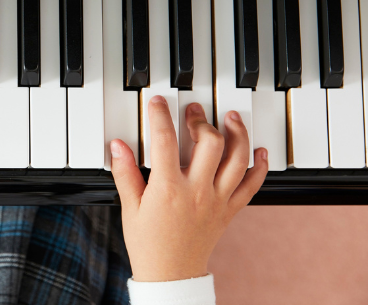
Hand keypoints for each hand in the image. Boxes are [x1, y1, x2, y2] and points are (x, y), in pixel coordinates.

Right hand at [111, 96, 267, 281]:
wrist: (171, 275)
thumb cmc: (149, 244)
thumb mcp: (130, 207)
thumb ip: (125, 173)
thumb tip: (118, 146)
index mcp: (168, 189)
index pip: (164, 141)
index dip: (160, 116)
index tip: (157, 103)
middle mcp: (197, 191)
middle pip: (210, 143)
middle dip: (201, 120)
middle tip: (193, 110)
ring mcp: (217, 200)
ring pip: (237, 158)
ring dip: (237, 133)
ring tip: (229, 118)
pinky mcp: (230, 210)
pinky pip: (252, 184)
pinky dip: (259, 165)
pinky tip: (258, 150)